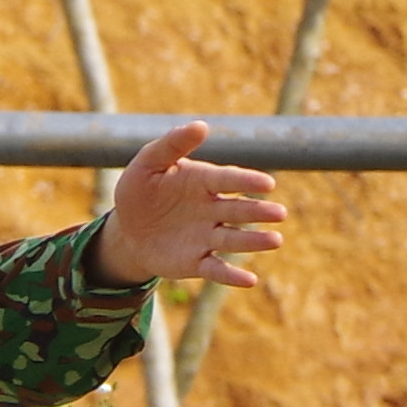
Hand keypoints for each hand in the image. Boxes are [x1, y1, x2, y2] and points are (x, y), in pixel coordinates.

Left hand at [94, 122, 289, 291]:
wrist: (128, 231)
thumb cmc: (140, 191)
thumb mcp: (148, 164)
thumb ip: (172, 144)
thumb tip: (201, 125)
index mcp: (203, 181)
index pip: (229, 180)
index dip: (247, 181)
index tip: (267, 184)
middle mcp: (211, 209)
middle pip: (238, 210)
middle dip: (258, 212)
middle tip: (279, 213)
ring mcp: (206, 237)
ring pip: (233, 239)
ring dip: (254, 241)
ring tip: (275, 240)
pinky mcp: (197, 262)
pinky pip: (216, 270)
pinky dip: (232, 276)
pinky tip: (249, 281)